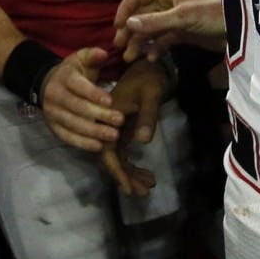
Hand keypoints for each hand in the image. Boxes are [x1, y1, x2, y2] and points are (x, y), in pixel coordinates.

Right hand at [40, 48, 123, 152]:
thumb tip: (103, 54)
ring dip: (94, 132)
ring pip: (73, 125)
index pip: (78, 87)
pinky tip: (99, 146)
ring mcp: (53, 114)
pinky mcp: (54, 127)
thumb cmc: (74, 71)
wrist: (49, 84)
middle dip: (99, 116)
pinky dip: (83, 143)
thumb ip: (92, 56)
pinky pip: (67, 137)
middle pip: (77, 108)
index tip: (111, 101)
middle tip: (120, 120)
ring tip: (114, 135)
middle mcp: (55, 96)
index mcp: (64, 77)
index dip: (94, 94)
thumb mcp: (81, 58)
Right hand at [99, 59, 173, 195]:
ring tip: (149, 186)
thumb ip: (147, 116)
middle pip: (113, 158)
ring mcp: (114, 129)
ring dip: (132, 173)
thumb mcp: (151, 95)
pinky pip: (123, 153)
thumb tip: (143, 141)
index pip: (108, 151)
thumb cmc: (149, 78)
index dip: (118, 171)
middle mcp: (108, 125)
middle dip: (127, 177)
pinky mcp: (120, 130)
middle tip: (144, 192)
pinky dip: (133, 164)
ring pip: (119, 158)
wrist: (150, 66)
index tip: (128, 188)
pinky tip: (147, 174)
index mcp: (109, 117)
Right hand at [114, 0, 224, 62]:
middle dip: (130, 29)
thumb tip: (127, 24)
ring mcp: (176, 17)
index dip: (125, 9)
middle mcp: (170, 1)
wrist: (240, 27)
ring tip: (131, 58)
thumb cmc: (212, 14)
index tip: (116, 27)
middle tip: (119, 46)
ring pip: (151, 28)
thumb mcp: (183, 17)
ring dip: (141, 41)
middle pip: (142, 13)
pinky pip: (164, 38)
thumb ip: (155, 21)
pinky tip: (151, 58)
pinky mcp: (184, 32)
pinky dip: (156, 47)